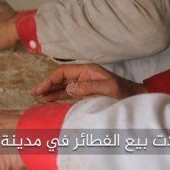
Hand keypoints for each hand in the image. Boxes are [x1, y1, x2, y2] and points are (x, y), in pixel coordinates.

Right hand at [31, 64, 147, 101]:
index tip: (40, 89)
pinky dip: (59, 95)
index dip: (50, 80)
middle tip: (33, 93)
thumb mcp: (108, 89)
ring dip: (51, 90)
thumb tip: (69, 88)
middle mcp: (84, 75)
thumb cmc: (124, 92)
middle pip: (61, 78)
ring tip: (38, 97)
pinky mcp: (87, 93)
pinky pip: (69, 93)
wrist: (136, 97)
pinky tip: (50, 99)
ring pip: (63, 86)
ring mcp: (85, 84)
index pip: (63, 72)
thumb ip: (89, 87)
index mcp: (88, 70)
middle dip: (47, 84)